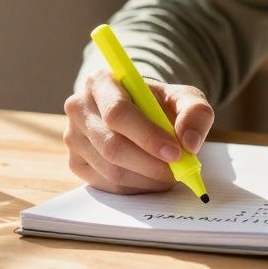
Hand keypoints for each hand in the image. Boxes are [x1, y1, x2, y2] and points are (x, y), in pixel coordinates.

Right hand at [63, 70, 214, 193]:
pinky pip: (106, 184)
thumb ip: (195, 112)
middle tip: (178, 171)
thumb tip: (189, 142)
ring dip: (146, 179)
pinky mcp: (75, 162)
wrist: (138, 112)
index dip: (147, 136)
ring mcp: (72, 137)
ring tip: (168, 173)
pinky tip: (150, 177)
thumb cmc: (158, 103)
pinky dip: (135, 187)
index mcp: (101, 82)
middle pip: (112, 145)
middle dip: (150, 164)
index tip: (175, 152)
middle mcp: (79, 107)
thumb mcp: (183, 98)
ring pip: (111, 170)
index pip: (118, 112)